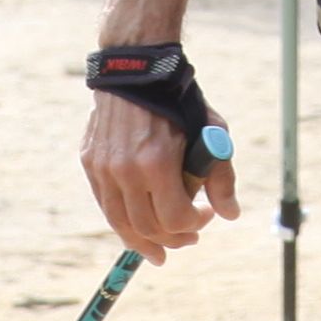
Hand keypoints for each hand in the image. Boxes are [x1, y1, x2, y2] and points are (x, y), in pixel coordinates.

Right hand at [81, 79, 239, 256]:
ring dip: (143, 242)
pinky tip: (136, 227)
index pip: (174, 219)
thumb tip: (230, 214)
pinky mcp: (90, 163)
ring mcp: (103, 168)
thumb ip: (221, 176)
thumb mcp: (211, 131)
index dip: (194, 225)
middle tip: (190, 238)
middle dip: (173, 239)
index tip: (206, 216)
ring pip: (121, 222)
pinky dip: (122, 221)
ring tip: (159, 251)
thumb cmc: (179, 101)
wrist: (136, 70)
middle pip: (148, 228)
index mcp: (157, 162)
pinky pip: (106, 204)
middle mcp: (125, 170)